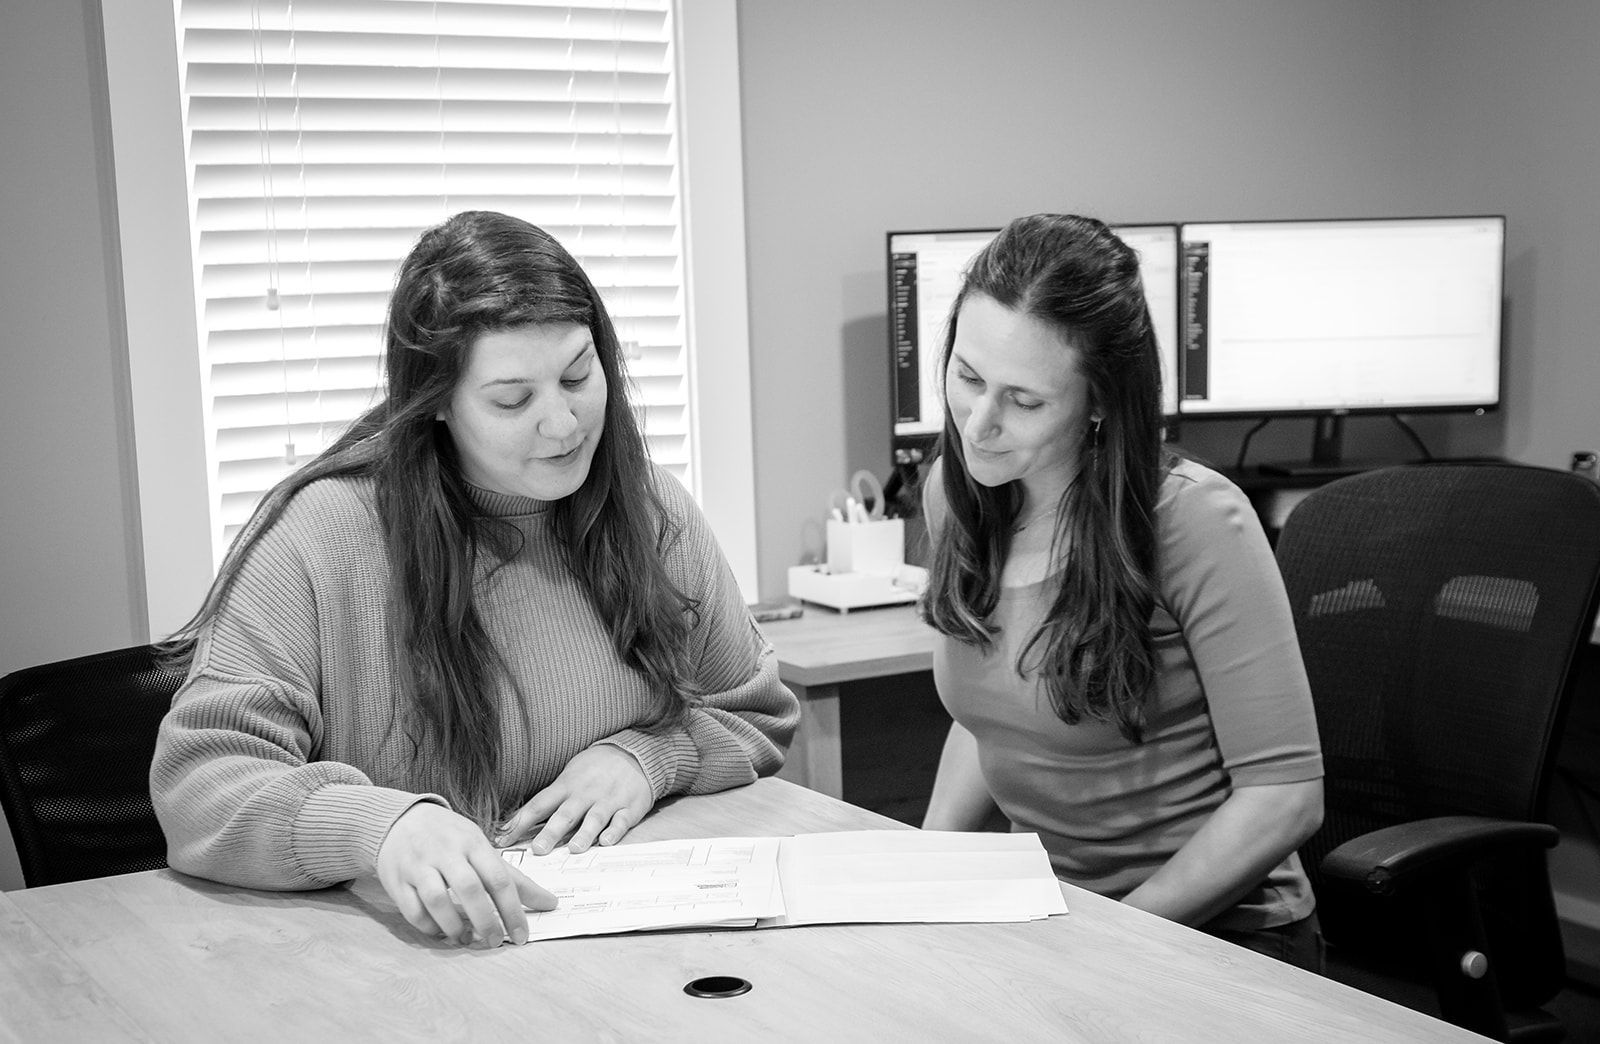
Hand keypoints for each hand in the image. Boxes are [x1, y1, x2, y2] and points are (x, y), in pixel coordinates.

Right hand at [377, 802, 556, 946]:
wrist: (400, 820)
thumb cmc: (450, 838)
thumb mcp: (482, 848)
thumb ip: (513, 878)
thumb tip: (551, 903)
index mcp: (473, 842)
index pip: (498, 877)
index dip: (512, 910)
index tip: (522, 935)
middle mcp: (445, 852)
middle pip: (469, 888)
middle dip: (486, 920)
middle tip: (496, 941)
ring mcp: (418, 865)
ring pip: (436, 899)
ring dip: (453, 926)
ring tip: (467, 939)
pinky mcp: (397, 880)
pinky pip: (411, 909)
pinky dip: (428, 926)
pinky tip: (441, 932)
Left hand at [496, 745, 652, 855]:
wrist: (632, 753)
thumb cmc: (593, 770)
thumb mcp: (568, 778)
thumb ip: (549, 801)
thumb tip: (516, 823)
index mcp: (566, 786)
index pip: (539, 805)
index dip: (520, 822)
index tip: (503, 839)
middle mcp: (585, 793)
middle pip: (565, 813)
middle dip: (551, 832)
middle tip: (539, 849)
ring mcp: (608, 800)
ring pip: (594, 818)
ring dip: (584, 833)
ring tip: (574, 849)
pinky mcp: (628, 807)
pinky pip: (621, 820)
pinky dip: (614, 831)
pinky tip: (607, 842)